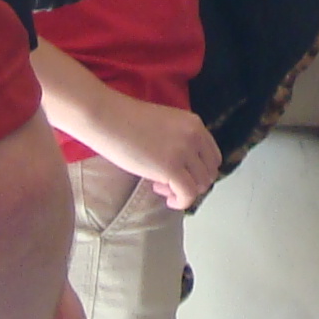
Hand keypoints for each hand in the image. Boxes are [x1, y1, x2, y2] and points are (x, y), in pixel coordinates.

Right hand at [74, 89, 223, 211]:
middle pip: (210, 173)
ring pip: (201, 185)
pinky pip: (188, 194)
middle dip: (192, 183)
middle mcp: (194, 136)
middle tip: (167, 183)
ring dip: (183, 191)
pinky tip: (164, 197)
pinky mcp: (171, 167)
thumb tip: (184, 167)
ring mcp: (184, 152)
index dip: (198, 171)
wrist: (106, 117)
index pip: (213, 157)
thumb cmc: (126, 120)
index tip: (180, 174)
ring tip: (160, 187)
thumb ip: (179, 140)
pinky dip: (180, 201)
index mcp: (195, 124)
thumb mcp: (164, 125)